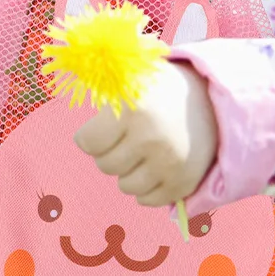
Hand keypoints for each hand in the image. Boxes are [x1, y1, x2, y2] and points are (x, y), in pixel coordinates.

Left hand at [71, 60, 218, 209]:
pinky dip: (147, 187)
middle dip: (112, 152)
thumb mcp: (133, 78)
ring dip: (129, 171)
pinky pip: (147, 200)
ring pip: (125, 186)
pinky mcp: (183, 183)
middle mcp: (151, 139)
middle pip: (105, 165)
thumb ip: (102, 84)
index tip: (105, 127)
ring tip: (144, 151)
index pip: (87, 142)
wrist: (214, 105)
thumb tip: (60, 75)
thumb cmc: (161, 91)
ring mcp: (169, 164)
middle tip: (129, 137)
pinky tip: (156, 166)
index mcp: (133, 110)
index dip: (93, 135)